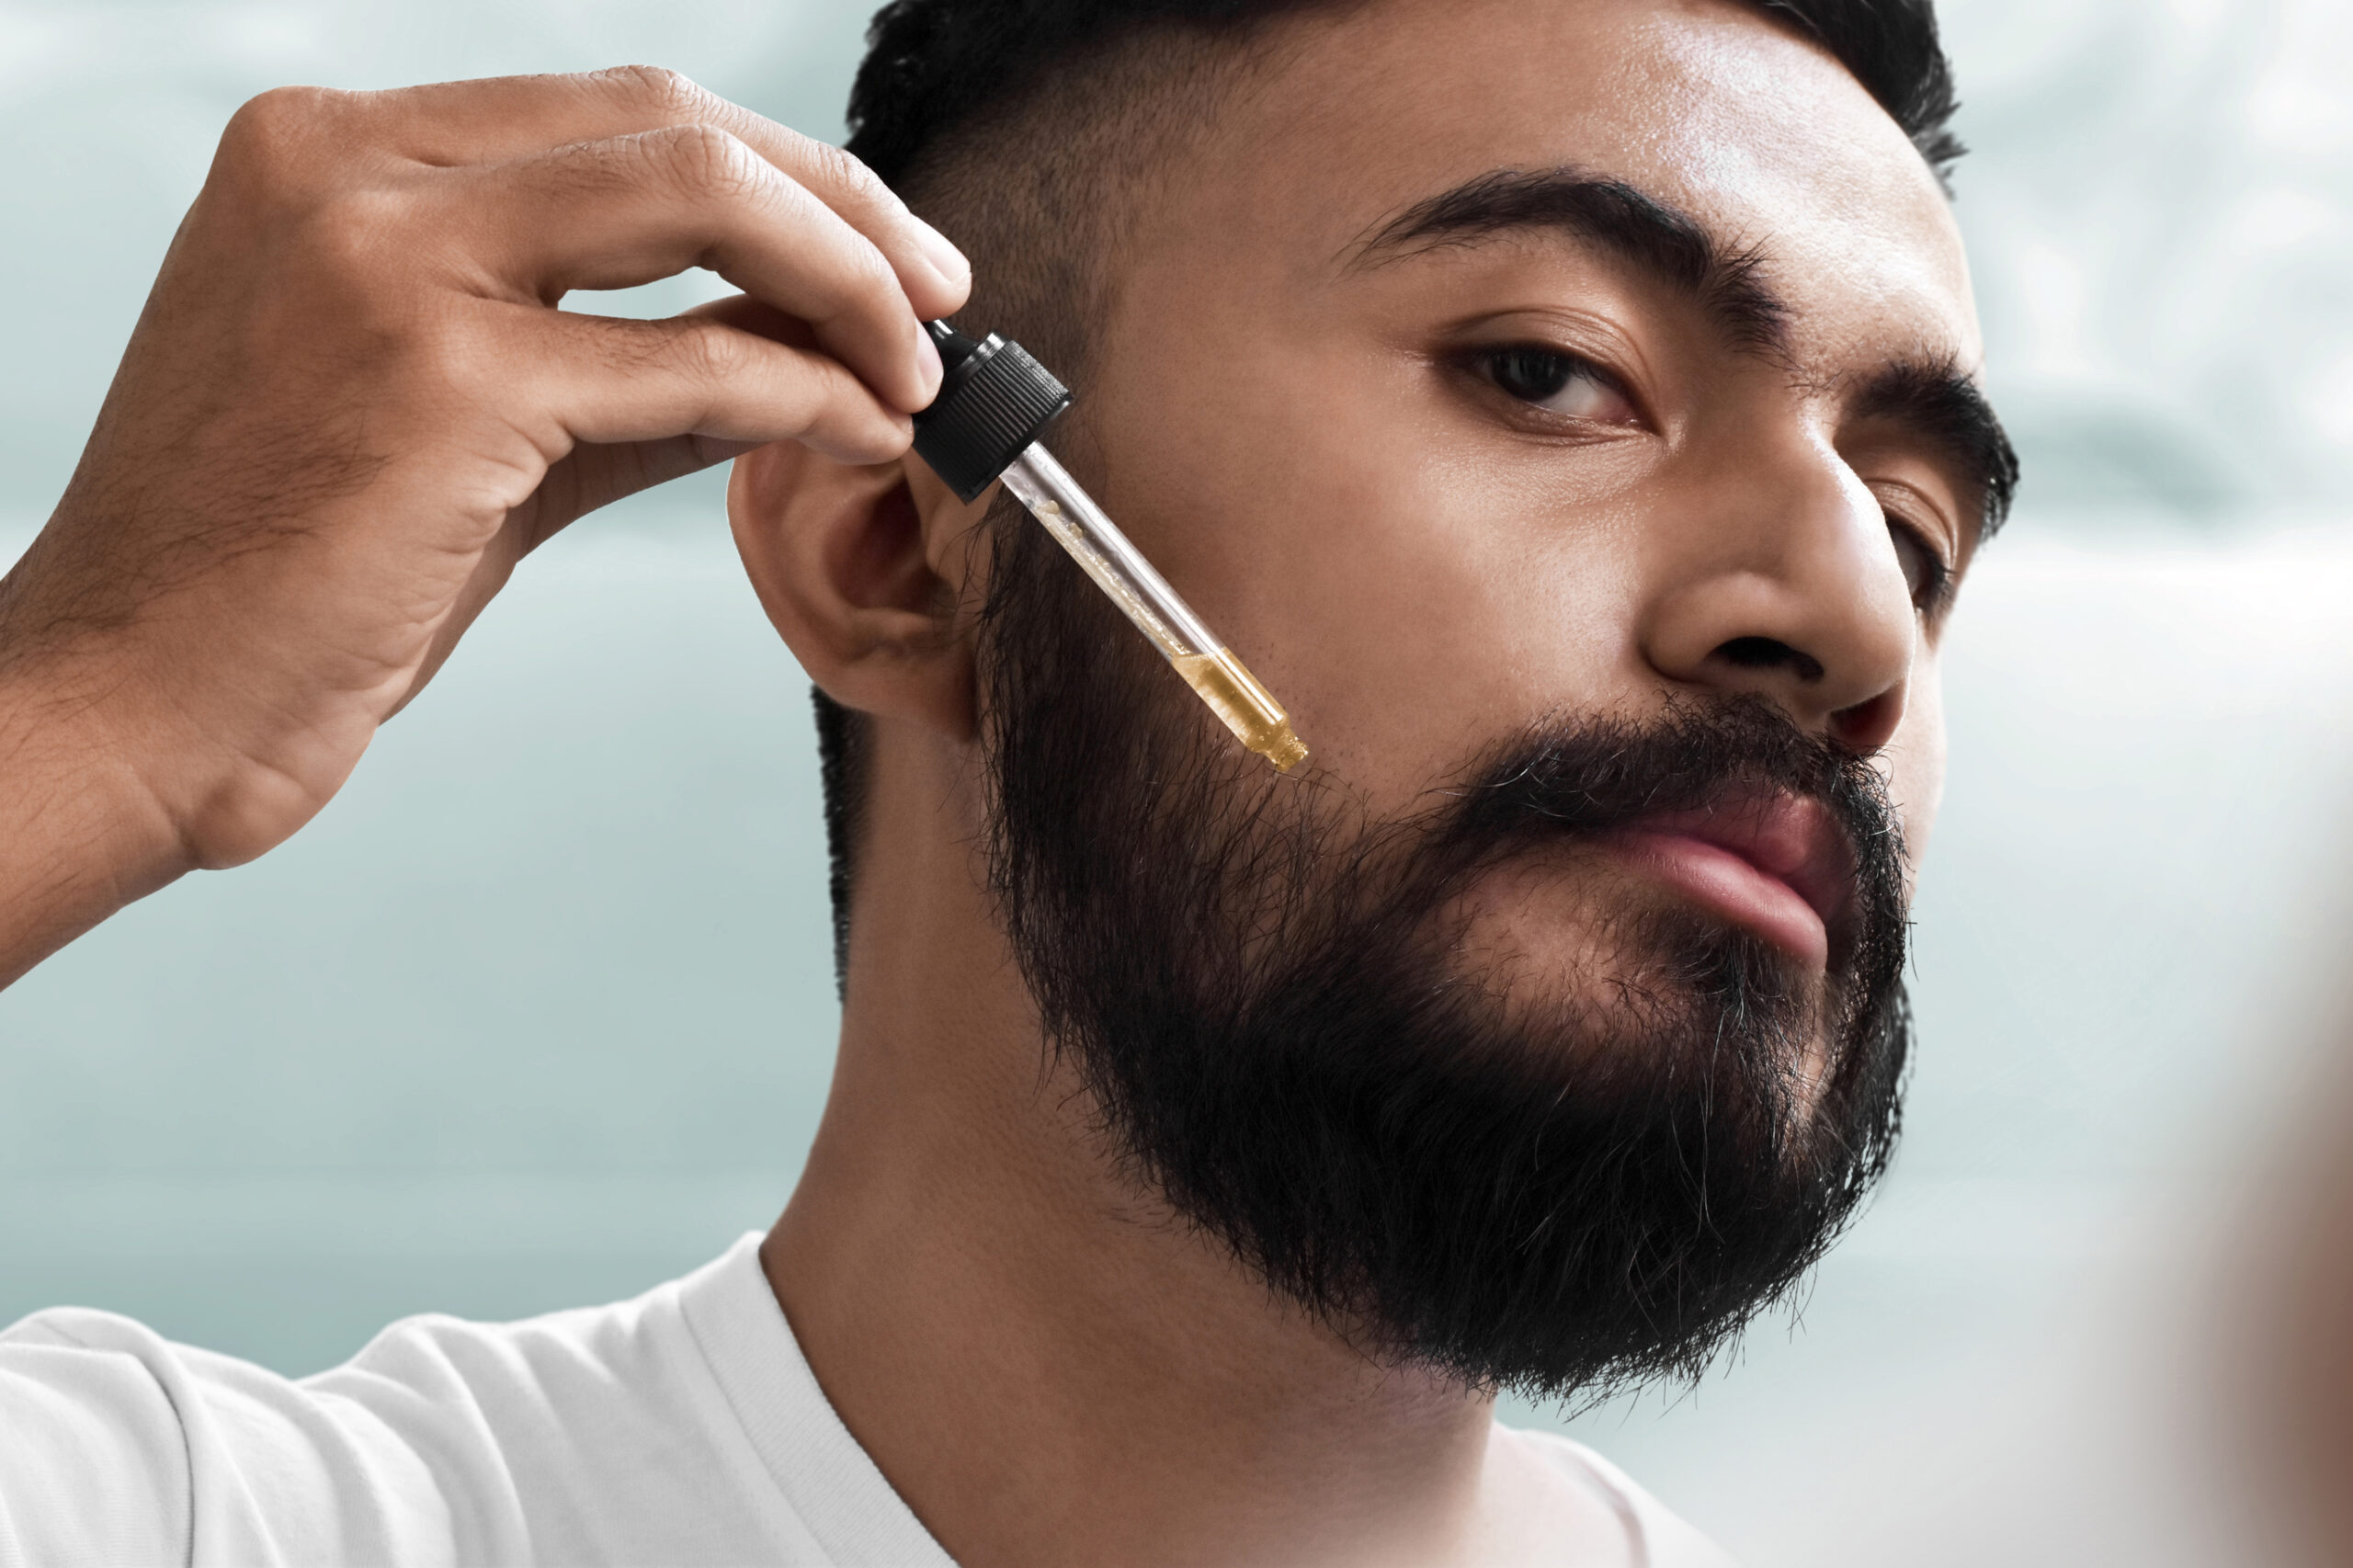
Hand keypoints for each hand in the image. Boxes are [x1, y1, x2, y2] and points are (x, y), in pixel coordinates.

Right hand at [0, 67, 967, 984]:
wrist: (134, 701)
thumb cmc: (283, 580)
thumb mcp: (463, 432)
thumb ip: (620, 371)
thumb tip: (794, 344)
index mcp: (329, 151)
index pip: (614, 113)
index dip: (777, 171)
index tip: (877, 247)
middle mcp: (346, 169)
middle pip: (673, 122)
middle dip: (841, 204)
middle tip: (941, 290)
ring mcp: (385, 258)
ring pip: (699, 193)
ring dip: (848, 278)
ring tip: (923, 364)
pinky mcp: (437, 377)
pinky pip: (692, 361)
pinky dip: (807, 389)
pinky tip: (862, 428)